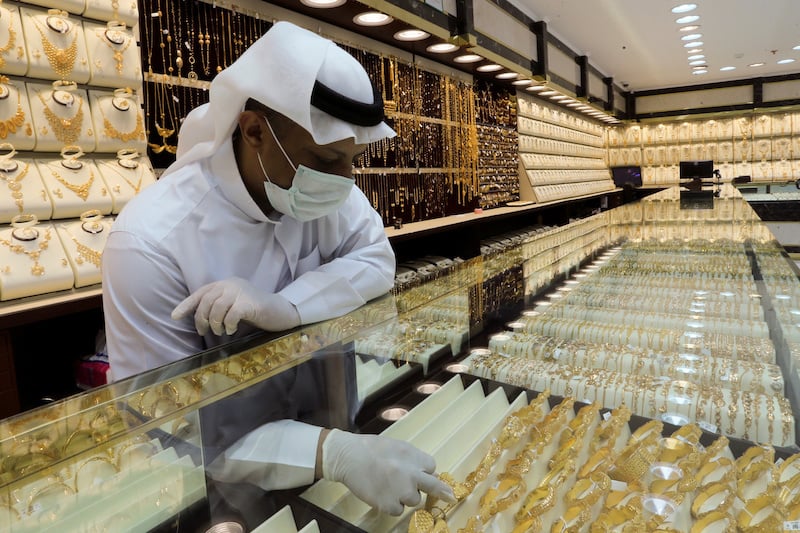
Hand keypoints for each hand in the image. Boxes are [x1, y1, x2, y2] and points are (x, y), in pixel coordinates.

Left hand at [171, 277, 299, 335]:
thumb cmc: (254, 310)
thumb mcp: (233, 305)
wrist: (279, 310)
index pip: (201, 293)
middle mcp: (231, 284)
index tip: (175, 317)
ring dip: (214, 324)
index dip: (186, 305)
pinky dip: (228, 325)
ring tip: (220, 332)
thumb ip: (218, 306)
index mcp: (225, 284)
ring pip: (216, 308)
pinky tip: (232, 330)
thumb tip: (198, 319)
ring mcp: (241, 292)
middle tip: (205, 332)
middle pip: (206, 301)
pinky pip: (231, 315)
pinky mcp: (250, 303)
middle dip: (201, 319)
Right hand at [321, 429, 454, 515]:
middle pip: (433, 486)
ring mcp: (401, 490)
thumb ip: (412, 458)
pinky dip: (391, 505)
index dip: (425, 471)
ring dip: (405, 496)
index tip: (420, 474)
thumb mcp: (396, 446)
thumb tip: (425, 470)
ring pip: (414, 500)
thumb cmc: (370, 448)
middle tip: (450, 497)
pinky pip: (398, 510)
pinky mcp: (388, 504)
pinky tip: (380, 494)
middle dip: (442, 492)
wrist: (348, 456)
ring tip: (388, 486)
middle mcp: (411, 474)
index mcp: (413, 456)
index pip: (431, 467)